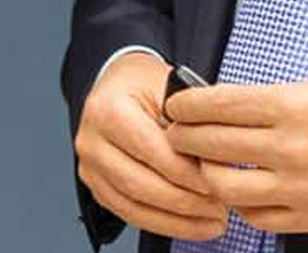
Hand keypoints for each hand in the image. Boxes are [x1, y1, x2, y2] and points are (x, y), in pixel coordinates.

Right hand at [75, 52, 229, 240]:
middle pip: (138, 183)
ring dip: (175, 220)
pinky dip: (161, 223)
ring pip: (132, 205)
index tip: (214, 183)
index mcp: (109, 109)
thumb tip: (214, 160)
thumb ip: (187, 122)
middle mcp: (92, 140)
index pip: (149, 149)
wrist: (121, 83)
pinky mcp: (96, 186)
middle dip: (183, 201)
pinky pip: (128, 212)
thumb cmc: (147, 83)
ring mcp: (90, 167)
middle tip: (218, 208)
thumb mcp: (171, 88)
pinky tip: (190, 224)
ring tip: (211, 221)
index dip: (184, 171)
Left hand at [164, 76, 307, 234]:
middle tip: (176, 132)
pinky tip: (241, 192)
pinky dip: (241, 204)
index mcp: (299, 107)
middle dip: (184, 136)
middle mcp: (293, 149)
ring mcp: (299, 188)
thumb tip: (239, 106)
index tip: (176, 103)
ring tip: (202, 164)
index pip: (222, 105)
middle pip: (213, 145)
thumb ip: (283, 98)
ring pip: (225, 188)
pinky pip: (257, 217)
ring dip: (205, 174)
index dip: (189, 104)